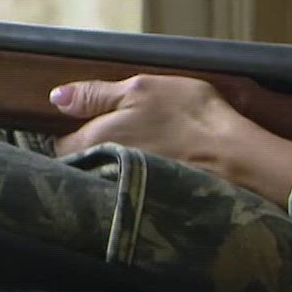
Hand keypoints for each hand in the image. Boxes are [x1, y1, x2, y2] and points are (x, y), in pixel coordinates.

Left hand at [49, 74, 291, 209]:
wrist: (234, 156)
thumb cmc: (188, 117)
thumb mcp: (141, 89)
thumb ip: (95, 94)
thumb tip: (56, 97)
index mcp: (93, 142)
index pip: (61, 145)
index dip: (71, 131)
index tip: (86, 122)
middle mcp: (102, 173)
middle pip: (83, 165)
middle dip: (91, 153)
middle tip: (117, 134)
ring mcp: (124, 190)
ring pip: (107, 177)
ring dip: (115, 166)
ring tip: (141, 150)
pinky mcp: (148, 202)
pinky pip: (130, 188)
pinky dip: (137, 179)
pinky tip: (157, 166)